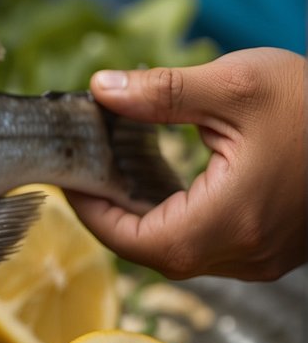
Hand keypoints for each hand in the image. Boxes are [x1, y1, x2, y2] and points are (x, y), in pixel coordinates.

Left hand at [65, 49, 306, 280]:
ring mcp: (262, 258)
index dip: (89, 212)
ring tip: (117, 171)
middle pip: (150, 252)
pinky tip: (165, 181)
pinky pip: (208, 245)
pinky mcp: (273, 249)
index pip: (131, 241)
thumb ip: (162, 92)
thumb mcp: (237, 84)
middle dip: (111, 213)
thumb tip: (100, 90)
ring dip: (142, 219)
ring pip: (179, 253)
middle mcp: (244, 253)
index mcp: (229, 221)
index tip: (69, 177)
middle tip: (86, 171)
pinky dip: (176, 219)